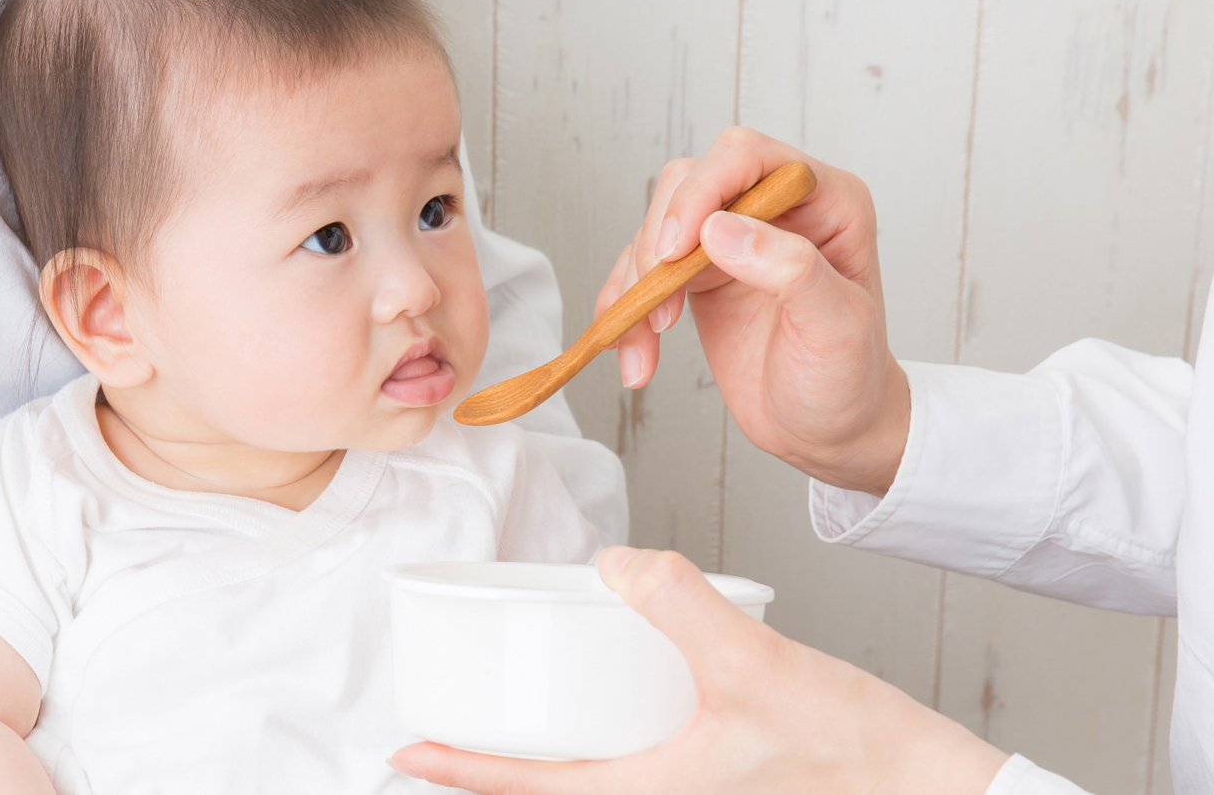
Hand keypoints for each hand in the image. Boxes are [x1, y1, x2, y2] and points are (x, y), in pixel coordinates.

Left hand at [389, 547, 1007, 794]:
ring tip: (514, 683)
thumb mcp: (759, 670)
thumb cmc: (858, 756)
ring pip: (590, 761)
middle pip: (547, 778)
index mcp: (651, 792)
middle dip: (490, 750)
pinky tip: (613, 671)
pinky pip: (634, 745)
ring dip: (543, 732)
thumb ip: (685, 610)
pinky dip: (601, 714)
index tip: (403, 747)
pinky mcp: (718, 763)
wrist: (934, 789)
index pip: (528, 787)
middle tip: (446, 706)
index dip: (458, 769)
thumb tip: (617, 565)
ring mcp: (689, 783)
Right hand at [596, 127, 906, 493]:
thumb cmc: (849, 381)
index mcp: (825, 201)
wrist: (828, 435)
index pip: (746, 157)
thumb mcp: (836, 328)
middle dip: (659, 240)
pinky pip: (642, 273)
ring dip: (636, 284)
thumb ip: (790, 270)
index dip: (701, 191)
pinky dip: (624, 311)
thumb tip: (719, 228)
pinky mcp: (698, 277)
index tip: (673, 252)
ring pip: (656, 226)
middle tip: (657, 304)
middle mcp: (774, 209)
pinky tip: (633, 354)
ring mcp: (732, 241)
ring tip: (645, 342)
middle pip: (689, 182)